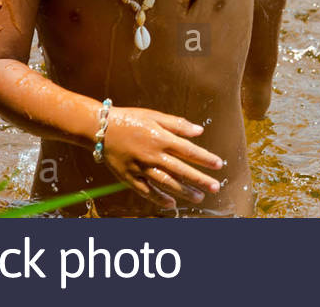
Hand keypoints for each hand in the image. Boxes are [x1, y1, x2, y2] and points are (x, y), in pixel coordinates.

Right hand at [101, 107, 224, 208]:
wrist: (101, 128)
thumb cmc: (131, 119)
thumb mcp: (154, 116)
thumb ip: (177, 124)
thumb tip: (200, 131)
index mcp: (161, 138)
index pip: (188, 151)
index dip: (205, 158)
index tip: (219, 165)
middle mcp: (153, 155)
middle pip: (181, 170)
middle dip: (200, 179)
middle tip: (216, 187)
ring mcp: (141, 168)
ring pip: (166, 183)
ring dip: (184, 192)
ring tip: (199, 197)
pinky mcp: (129, 177)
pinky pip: (146, 191)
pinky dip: (159, 199)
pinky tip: (171, 204)